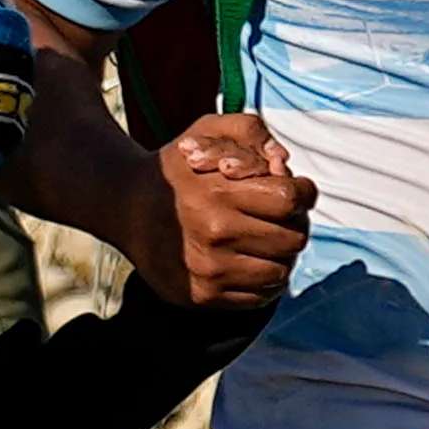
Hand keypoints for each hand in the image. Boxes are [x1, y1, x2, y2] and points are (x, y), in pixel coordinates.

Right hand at [144, 108, 313, 307]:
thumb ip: (251, 132)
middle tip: (281, 216)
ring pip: (281, 271)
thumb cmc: (177, 168)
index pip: (290, 200)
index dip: (302, 192)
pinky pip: (259, 297)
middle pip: (293, 238)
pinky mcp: (203, 296)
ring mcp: (209, 270)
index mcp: (218, 193)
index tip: (295, 189)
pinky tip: (251, 260)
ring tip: (266, 238)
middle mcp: (214, 234)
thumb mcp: (208, 130)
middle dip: (295, 223)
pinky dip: (264, 280)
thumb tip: (284, 163)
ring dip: (282, 254)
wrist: (126, 207)